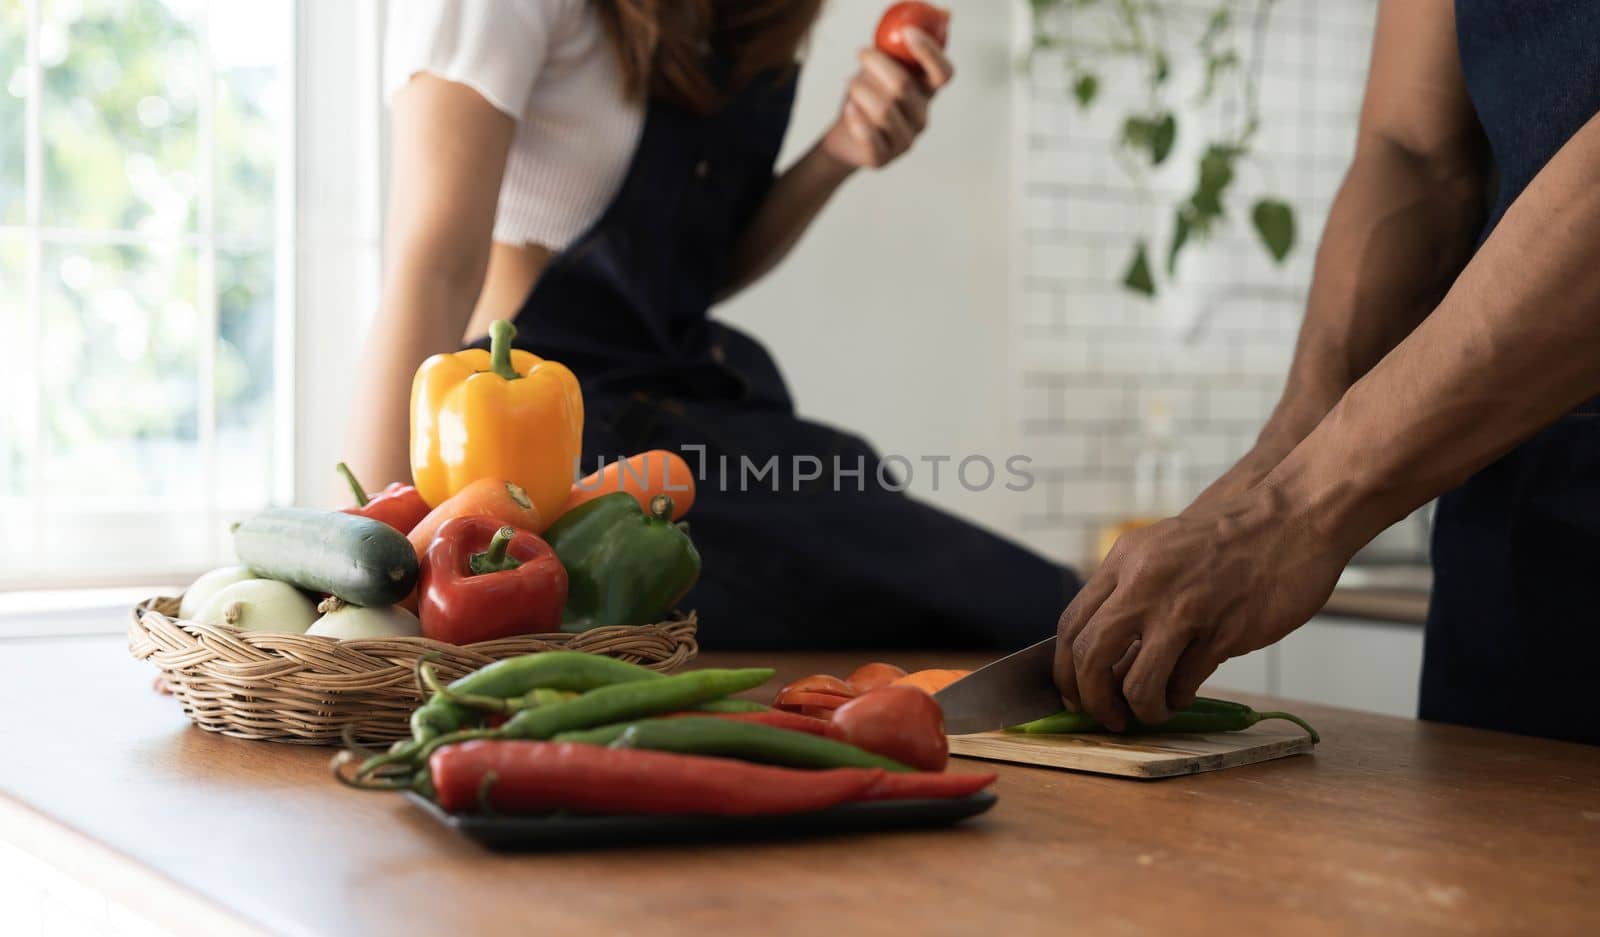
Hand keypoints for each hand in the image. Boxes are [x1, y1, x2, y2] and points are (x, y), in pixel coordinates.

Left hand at [820, 28, 952, 169]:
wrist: (846, 139)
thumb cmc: (867, 99)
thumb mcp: (880, 71)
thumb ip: (894, 53)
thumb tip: (912, 29)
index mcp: (926, 94)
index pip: (943, 74)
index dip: (930, 52)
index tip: (907, 33)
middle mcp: (921, 117)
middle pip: (903, 85)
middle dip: (877, 63)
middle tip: (862, 53)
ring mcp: (905, 140)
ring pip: (883, 109)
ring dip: (860, 89)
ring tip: (850, 83)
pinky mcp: (883, 158)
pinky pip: (868, 135)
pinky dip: (855, 117)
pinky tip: (849, 109)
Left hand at [1053, 482, 1353, 730]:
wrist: (1292, 516)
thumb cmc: (1229, 538)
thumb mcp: (1162, 550)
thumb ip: (1131, 591)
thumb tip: (1103, 655)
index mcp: (1124, 560)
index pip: (1070, 625)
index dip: (1064, 670)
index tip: (1074, 693)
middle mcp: (1145, 584)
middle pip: (1090, 656)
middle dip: (1090, 698)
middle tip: (1104, 716)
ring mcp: (1184, 609)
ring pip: (1136, 682)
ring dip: (1140, 709)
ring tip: (1152, 712)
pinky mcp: (1224, 632)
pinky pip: (1184, 683)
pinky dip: (1178, 698)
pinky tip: (1185, 693)